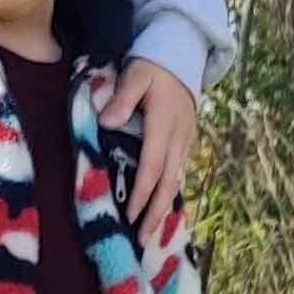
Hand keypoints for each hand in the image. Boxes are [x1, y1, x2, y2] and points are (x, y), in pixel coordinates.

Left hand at [109, 58, 201, 243]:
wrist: (182, 54)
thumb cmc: (153, 65)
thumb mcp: (136, 74)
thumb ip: (121, 97)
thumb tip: (106, 123)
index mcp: (163, 123)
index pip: (152, 166)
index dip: (141, 192)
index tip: (130, 215)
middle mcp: (178, 136)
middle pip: (167, 181)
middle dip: (154, 212)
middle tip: (141, 239)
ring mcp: (186, 140)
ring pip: (175, 179)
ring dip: (163, 207)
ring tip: (149, 232)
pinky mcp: (187, 140)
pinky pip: (178, 171)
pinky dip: (169, 192)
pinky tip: (159, 207)